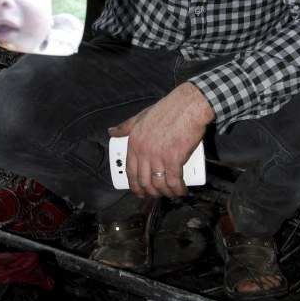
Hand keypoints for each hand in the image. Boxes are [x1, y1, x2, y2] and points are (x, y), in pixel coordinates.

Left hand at [109, 82, 213, 197]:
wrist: (188, 106)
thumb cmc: (168, 109)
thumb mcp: (140, 116)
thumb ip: (125, 126)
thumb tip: (111, 132)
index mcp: (134, 142)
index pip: (131, 171)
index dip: (135, 185)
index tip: (139, 191)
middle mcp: (144, 151)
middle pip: (144, 181)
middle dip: (151, 192)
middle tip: (158, 194)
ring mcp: (158, 156)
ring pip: (159, 184)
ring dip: (166, 193)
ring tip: (172, 193)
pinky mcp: (174, 159)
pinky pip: (173, 181)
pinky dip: (178, 189)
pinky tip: (181, 190)